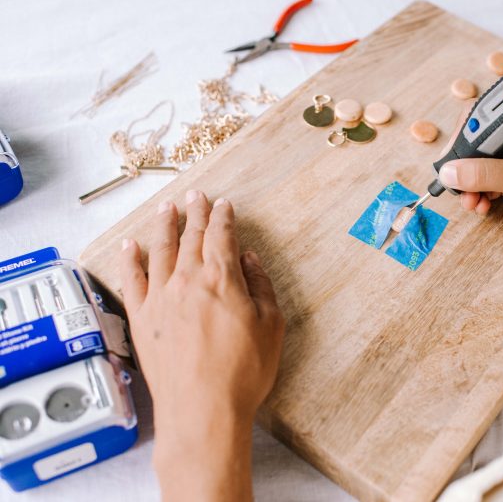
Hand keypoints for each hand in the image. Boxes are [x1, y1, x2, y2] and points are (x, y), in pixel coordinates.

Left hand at [119, 190, 283, 500]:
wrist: (202, 409)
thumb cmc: (243, 371)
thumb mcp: (270, 326)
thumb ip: (260, 286)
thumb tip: (249, 259)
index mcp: (222, 279)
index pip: (221, 236)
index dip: (223, 217)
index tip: (224, 204)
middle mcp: (187, 280)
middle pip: (190, 237)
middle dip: (195, 213)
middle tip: (196, 196)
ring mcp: (160, 298)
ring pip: (160, 250)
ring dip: (164, 225)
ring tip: (166, 208)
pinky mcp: (141, 320)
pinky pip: (132, 280)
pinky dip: (131, 259)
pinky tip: (131, 246)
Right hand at [438, 127, 502, 249]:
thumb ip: (484, 173)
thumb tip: (451, 172)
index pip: (482, 122)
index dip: (463, 139)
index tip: (451, 159)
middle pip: (477, 148)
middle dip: (463, 169)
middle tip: (456, 183)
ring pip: (479, 170)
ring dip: (469, 187)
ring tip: (469, 201)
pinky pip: (487, 187)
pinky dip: (479, 197)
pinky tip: (481, 206)